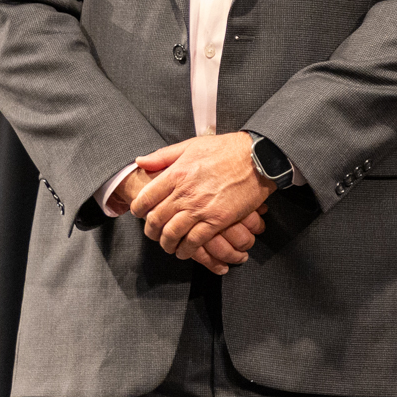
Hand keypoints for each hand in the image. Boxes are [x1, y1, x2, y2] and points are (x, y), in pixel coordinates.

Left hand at [128, 134, 273, 262]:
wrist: (258, 158)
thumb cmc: (227, 149)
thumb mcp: (192, 145)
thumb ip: (164, 155)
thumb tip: (140, 162)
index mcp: (176, 174)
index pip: (145, 198)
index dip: (138, 209)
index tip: (139, 213)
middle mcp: (184, 193)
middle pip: (156, 220)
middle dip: (150, 231)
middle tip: (152, 233)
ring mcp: (201, 208)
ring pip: (172, 234)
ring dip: (166, 244)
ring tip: (168, 245)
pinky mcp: (218, 220)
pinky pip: (195, 241)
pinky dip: (186, 250)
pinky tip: (185, 251)